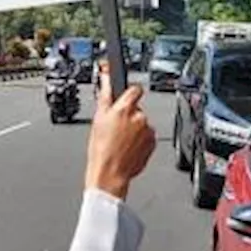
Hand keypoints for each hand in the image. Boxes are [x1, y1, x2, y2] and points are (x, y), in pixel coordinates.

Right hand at [85, 71, 155, 199]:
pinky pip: (147, 136)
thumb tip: (106, 76)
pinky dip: (139, 140)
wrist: (110, 173)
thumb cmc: (101, 150)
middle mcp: (139, 118)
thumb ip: (105, 94)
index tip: (124, 96)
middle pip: (136, 108)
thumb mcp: (97, 118)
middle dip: (128, 115)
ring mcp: (148, 131)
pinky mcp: (153, 143)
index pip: (135, 88)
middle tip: (115, 127)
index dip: (129, 92)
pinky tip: (127, 147)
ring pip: (141, 123)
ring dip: (133, 129)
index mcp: (125, 109)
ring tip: (120, 141)